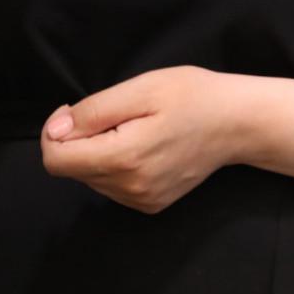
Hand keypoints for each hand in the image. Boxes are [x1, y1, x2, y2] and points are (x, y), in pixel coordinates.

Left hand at [39, 67, 241, 213]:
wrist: (238, 123)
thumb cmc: (192, 96)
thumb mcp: (140, 89)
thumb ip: (92, 112)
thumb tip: (55, 131)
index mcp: (124, 159)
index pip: (56, 160)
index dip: (55, 131)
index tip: (75, 110)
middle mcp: (130, 189)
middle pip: (72, 169)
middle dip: (79, 139)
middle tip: (114, 113)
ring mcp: (142, 201)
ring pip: (90, 178)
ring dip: (96, 152)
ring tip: (132, 127)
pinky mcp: (151, 204)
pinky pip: (111, 187)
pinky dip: (114, 164)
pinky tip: (141, 144)